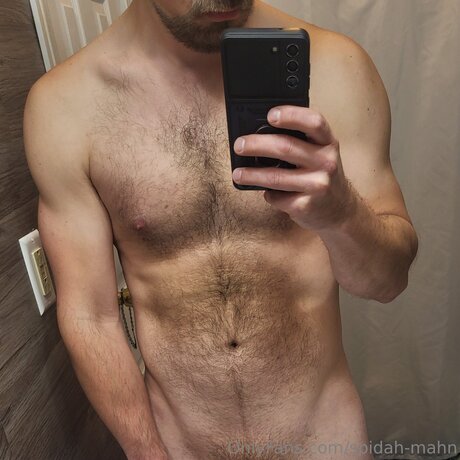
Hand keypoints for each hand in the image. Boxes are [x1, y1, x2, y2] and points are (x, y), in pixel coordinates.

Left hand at [232, 106, 355, 231]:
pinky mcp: (306, 206)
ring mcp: (318, 185)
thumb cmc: (321, 176)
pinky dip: (268, 195)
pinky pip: (277, 197)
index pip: (314, 122)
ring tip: (238, 173)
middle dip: (257, 145)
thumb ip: (299, 142)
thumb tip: (258, 135)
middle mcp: (326, 162)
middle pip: (286, 147)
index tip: (270, 115)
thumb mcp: (320, 154)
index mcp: (328, 143)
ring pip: (276, 177)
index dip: (291, 115)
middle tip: (239, 145)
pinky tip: (267, 193)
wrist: (339, 211)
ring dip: (252, 175)